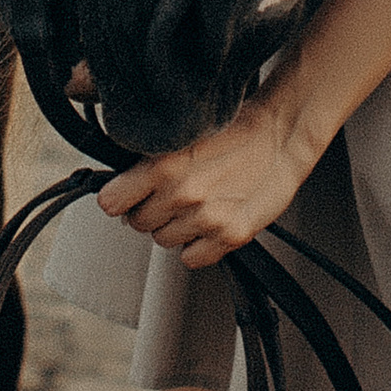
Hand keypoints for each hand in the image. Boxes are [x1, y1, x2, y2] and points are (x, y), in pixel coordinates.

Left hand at [95, 89, 315, 273]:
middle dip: (151, 210)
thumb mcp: (181, 136)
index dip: (121, 197)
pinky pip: (191, 259)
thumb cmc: (233, 131)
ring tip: (198, 203)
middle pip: (137, 223)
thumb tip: (121, 188)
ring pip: (163, 241)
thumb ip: (148, 163)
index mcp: (162, 165)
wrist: (279, 135)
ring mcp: (205, 218)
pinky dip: (198, 246)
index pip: (111, 202)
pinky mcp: (229, 236)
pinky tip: (210, 222)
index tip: (129, 195)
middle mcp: (181, 194)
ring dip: (175, 226)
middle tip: (175, 193)